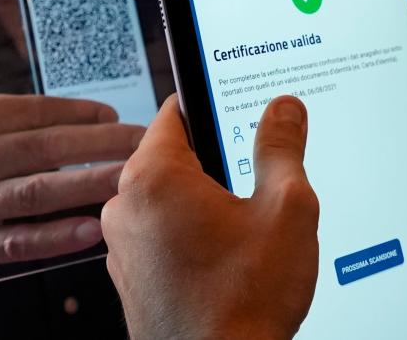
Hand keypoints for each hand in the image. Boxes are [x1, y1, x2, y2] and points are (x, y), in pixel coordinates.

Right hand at [0, 94, 144, 281]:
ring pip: (40, 191)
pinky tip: (92, 227)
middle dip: (101, 142)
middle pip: (46, 147)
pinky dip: (60, 234)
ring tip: (130, 179)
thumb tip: (67, 118)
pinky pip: (22, 239)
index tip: (114, 116)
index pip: (34, 111)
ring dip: (91, 183)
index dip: (81, 113)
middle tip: (140, 143)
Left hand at [102, 95, 318, 339]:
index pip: (176, 110)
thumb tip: (284, 108)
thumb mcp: (285, 210)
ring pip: (166, 197)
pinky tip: (225, 255)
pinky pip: (157, 232)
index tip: (240, 108)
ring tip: (246, 224)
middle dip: (215, 160)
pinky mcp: (129, 275)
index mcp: (152, 177)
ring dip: (201, 200)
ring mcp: (122, 245)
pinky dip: (186, 232)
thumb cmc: (242, 302)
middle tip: (257, 177)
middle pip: (172, 155)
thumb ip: (282, 149)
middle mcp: (124, 206)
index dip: (213, 104)